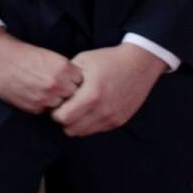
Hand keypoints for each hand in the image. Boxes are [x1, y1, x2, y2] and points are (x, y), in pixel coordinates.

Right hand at [0, 29, 83, 114]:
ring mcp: (45, 97)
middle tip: (54, 85)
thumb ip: (63, 70)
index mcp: (62, 67)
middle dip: (66, 91)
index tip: (66, 78)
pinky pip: (45, 110)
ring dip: (54, 100)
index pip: (81, 81)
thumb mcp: (48, 55)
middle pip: (73, 95)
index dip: (73, 80)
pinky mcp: (34, 107)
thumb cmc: (22, 54)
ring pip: (60, 105)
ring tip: (41, 89)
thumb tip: (75, 83)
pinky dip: (40, 105)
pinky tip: (32, 93)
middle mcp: (56, 84)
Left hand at [50, 43, 166, 136]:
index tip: (56, 103)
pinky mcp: (118, 121)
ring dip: (76, 124)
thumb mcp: (83, 61)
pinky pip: (96, 130)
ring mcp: (112, 118)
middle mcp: (102, 110)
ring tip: (76, 109)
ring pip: (83, 132)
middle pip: (71, 129)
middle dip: (63, 120)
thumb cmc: (108, 60)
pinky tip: (89, 110)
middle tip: (64, 107)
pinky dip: (88, 124)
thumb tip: (53, 90)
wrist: (139, 64)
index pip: (63, 118)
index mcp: (91, 95)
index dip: (54, 112)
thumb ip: (66, 78)